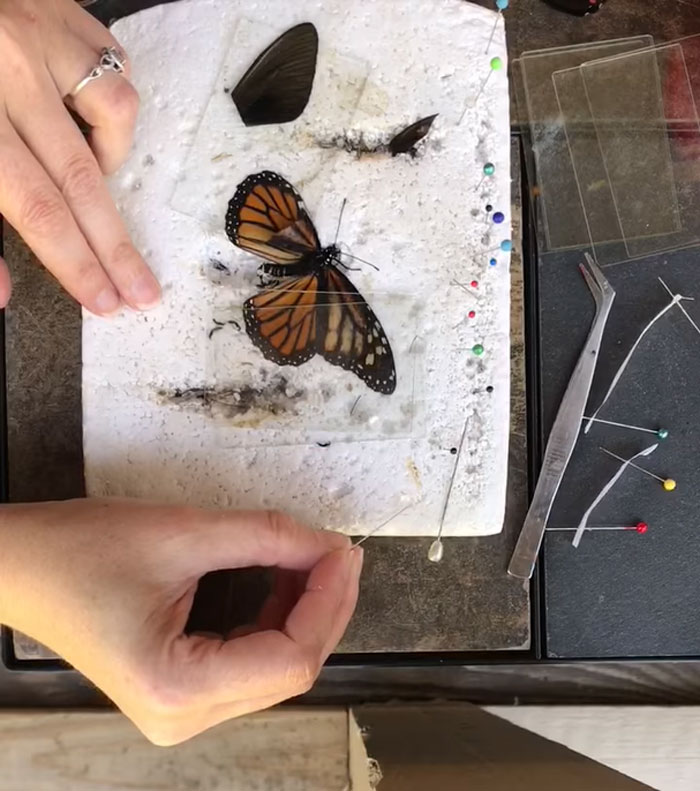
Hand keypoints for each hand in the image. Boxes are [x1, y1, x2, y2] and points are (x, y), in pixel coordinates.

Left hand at [0, 0, 159, 313]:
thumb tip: (0, 291)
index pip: (35, 206)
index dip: (73, 262)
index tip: (103, 301)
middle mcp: (10, 69)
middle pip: (81, 178)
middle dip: (115, 247)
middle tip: (142, 290)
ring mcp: (40, 32)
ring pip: (114, 109)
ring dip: (111, 157)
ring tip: (93, 173)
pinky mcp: (60, 9)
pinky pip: (114, 64)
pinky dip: (108, 103)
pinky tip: (85, 115)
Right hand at [0, 498, 361, 743]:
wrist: (21, 566)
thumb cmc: (82, 549)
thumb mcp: (183, 532)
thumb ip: (267, 537)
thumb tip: (331, 545)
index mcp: (178, 691)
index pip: (292, 659)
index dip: (329, 601)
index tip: (345, 550)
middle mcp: (184, 718)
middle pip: (290, 669)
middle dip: (324, 605)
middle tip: (338, 550)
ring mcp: (182, 710)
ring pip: (276, 667)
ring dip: (304, 611)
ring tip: (314, 558)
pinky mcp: (182, 691)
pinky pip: (251, 660)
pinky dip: (276, 619)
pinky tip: (285, 581)